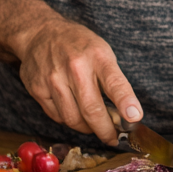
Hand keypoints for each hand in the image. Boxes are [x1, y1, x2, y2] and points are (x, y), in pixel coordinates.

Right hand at [14, 14, 141, 146]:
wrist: (40, 33)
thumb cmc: (79, 45)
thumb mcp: (102, 52)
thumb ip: (113, 80)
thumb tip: (126, 114)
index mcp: (98, 56)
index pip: (115, 83)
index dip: (126, 103)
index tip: (135, 119)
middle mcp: (75, 68)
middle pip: (92, 110)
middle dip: (106, 130)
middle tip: (113, 138)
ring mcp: (54, 79)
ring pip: (73, 119)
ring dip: (87, 128)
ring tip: (95, 126)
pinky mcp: (37, 89)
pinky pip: (57, 116)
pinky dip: (69, 120)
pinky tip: (75, 114)